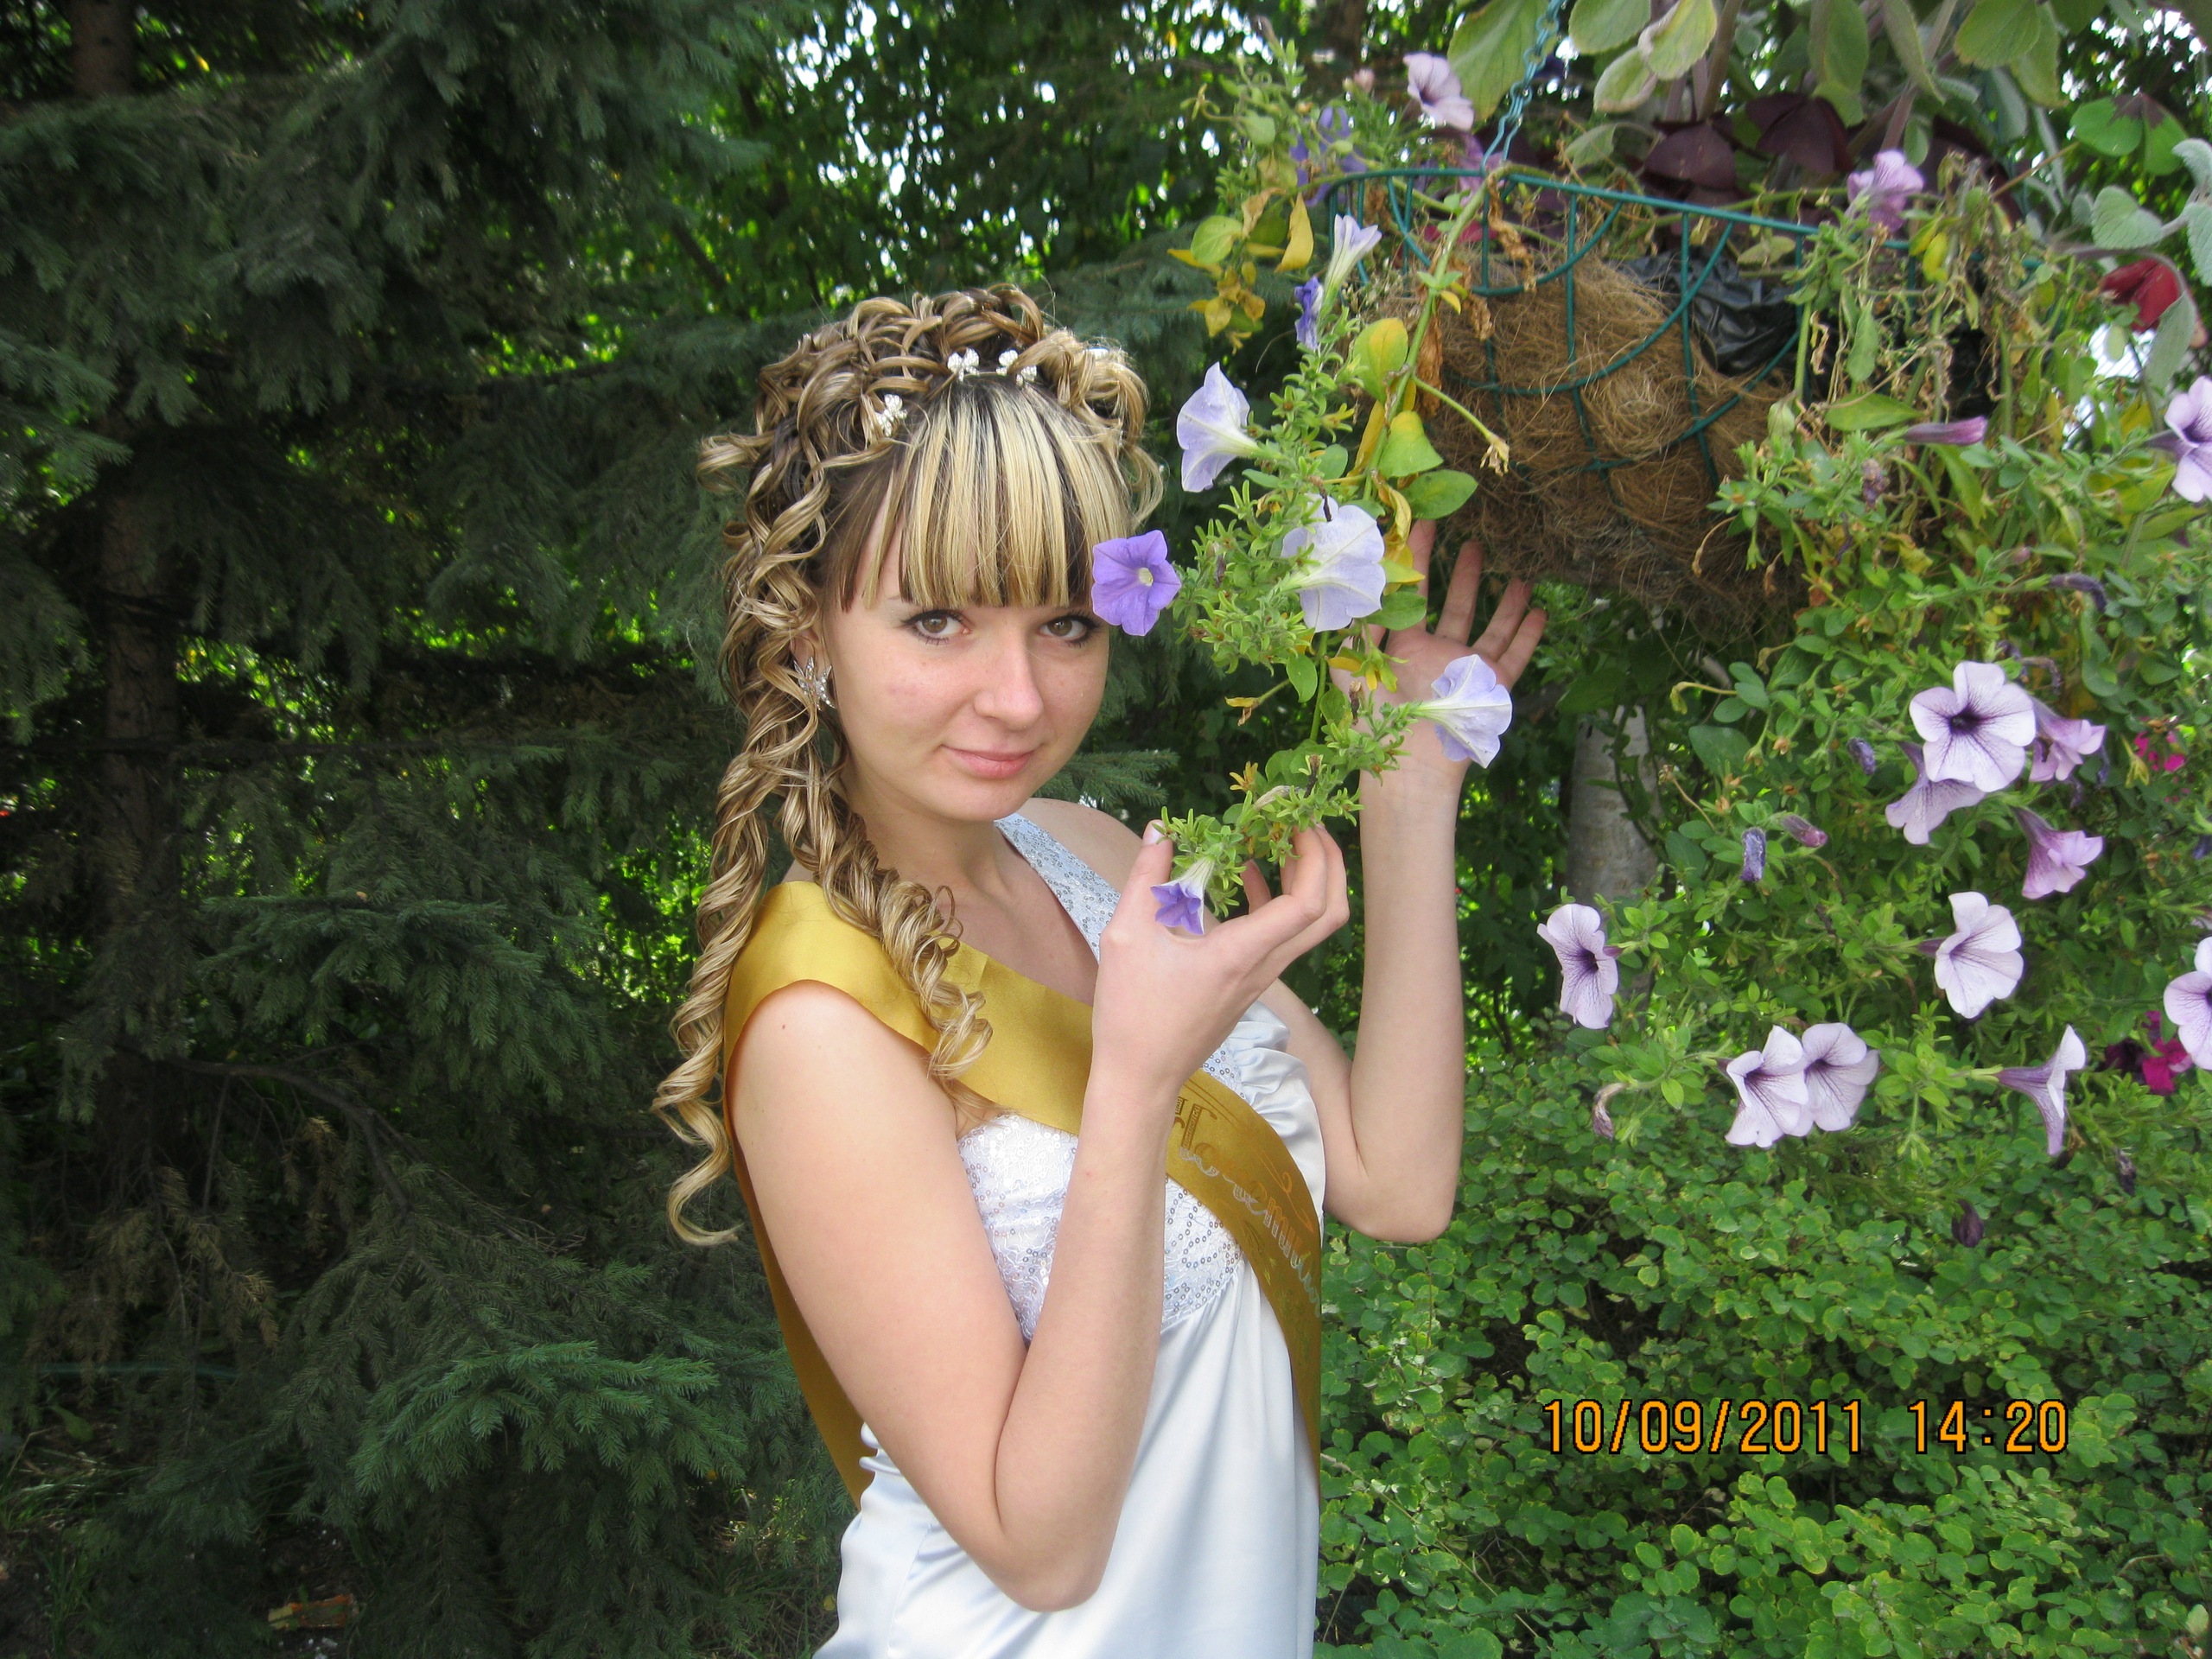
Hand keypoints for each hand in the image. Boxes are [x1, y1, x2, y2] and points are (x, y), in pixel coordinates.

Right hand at [1088, 825, 1349, 1113]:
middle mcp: (1263, 967)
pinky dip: (1279, 899)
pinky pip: (1283, 937)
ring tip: (1277, 837)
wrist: (1140, 1076)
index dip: (1313, 855)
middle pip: (1328, 914)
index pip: (1307, 903)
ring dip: (1306, 878)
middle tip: (1302, 821)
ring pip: (1309, 927)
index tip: (1292, 817)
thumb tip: (1158, 831)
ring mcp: (1261, 979)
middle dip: (1328, 862)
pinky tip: (1249, 875)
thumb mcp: (1126, 935)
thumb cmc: (1130, 1011)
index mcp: (1241, 954)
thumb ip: (1146, 878)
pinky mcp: (1250, 984)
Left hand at [1334, 520, 1547, 780]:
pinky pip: (1515, 658)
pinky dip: (1528, 636)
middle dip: (1464, 575)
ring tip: (1518, 574)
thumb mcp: (1353, 672)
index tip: (1424, 524)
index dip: (1417, 560)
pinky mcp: (1490, 690)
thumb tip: (1356, 588)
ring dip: (1505, 602)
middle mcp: (1436, 657)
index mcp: (1403, 649)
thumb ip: (1353, 630)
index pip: (1412, 596)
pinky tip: (1539, 611)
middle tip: (1473, 542)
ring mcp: (1465, 672)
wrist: (1406, 770)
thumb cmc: (1373, 727)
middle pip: (1455, 606)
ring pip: (1491, 628)